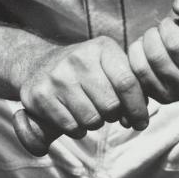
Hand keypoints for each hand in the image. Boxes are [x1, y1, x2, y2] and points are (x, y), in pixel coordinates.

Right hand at [18, 36, 148, 142]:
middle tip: (106, 111)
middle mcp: (78, 58)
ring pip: (92, 119)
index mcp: (101, 48)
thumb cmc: (84, 72)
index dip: (137, 107)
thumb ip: (130, 87)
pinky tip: (73, 117)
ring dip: (94, 123)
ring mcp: (57, 77)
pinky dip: (77, 130)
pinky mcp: (41, 96)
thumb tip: (139, 119)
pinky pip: (72, 127)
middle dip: (113, 116)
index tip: (141, 123)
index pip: (127, 82)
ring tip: (88, 112)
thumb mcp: (108, 66)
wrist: (37, 64)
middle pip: (111, 105)